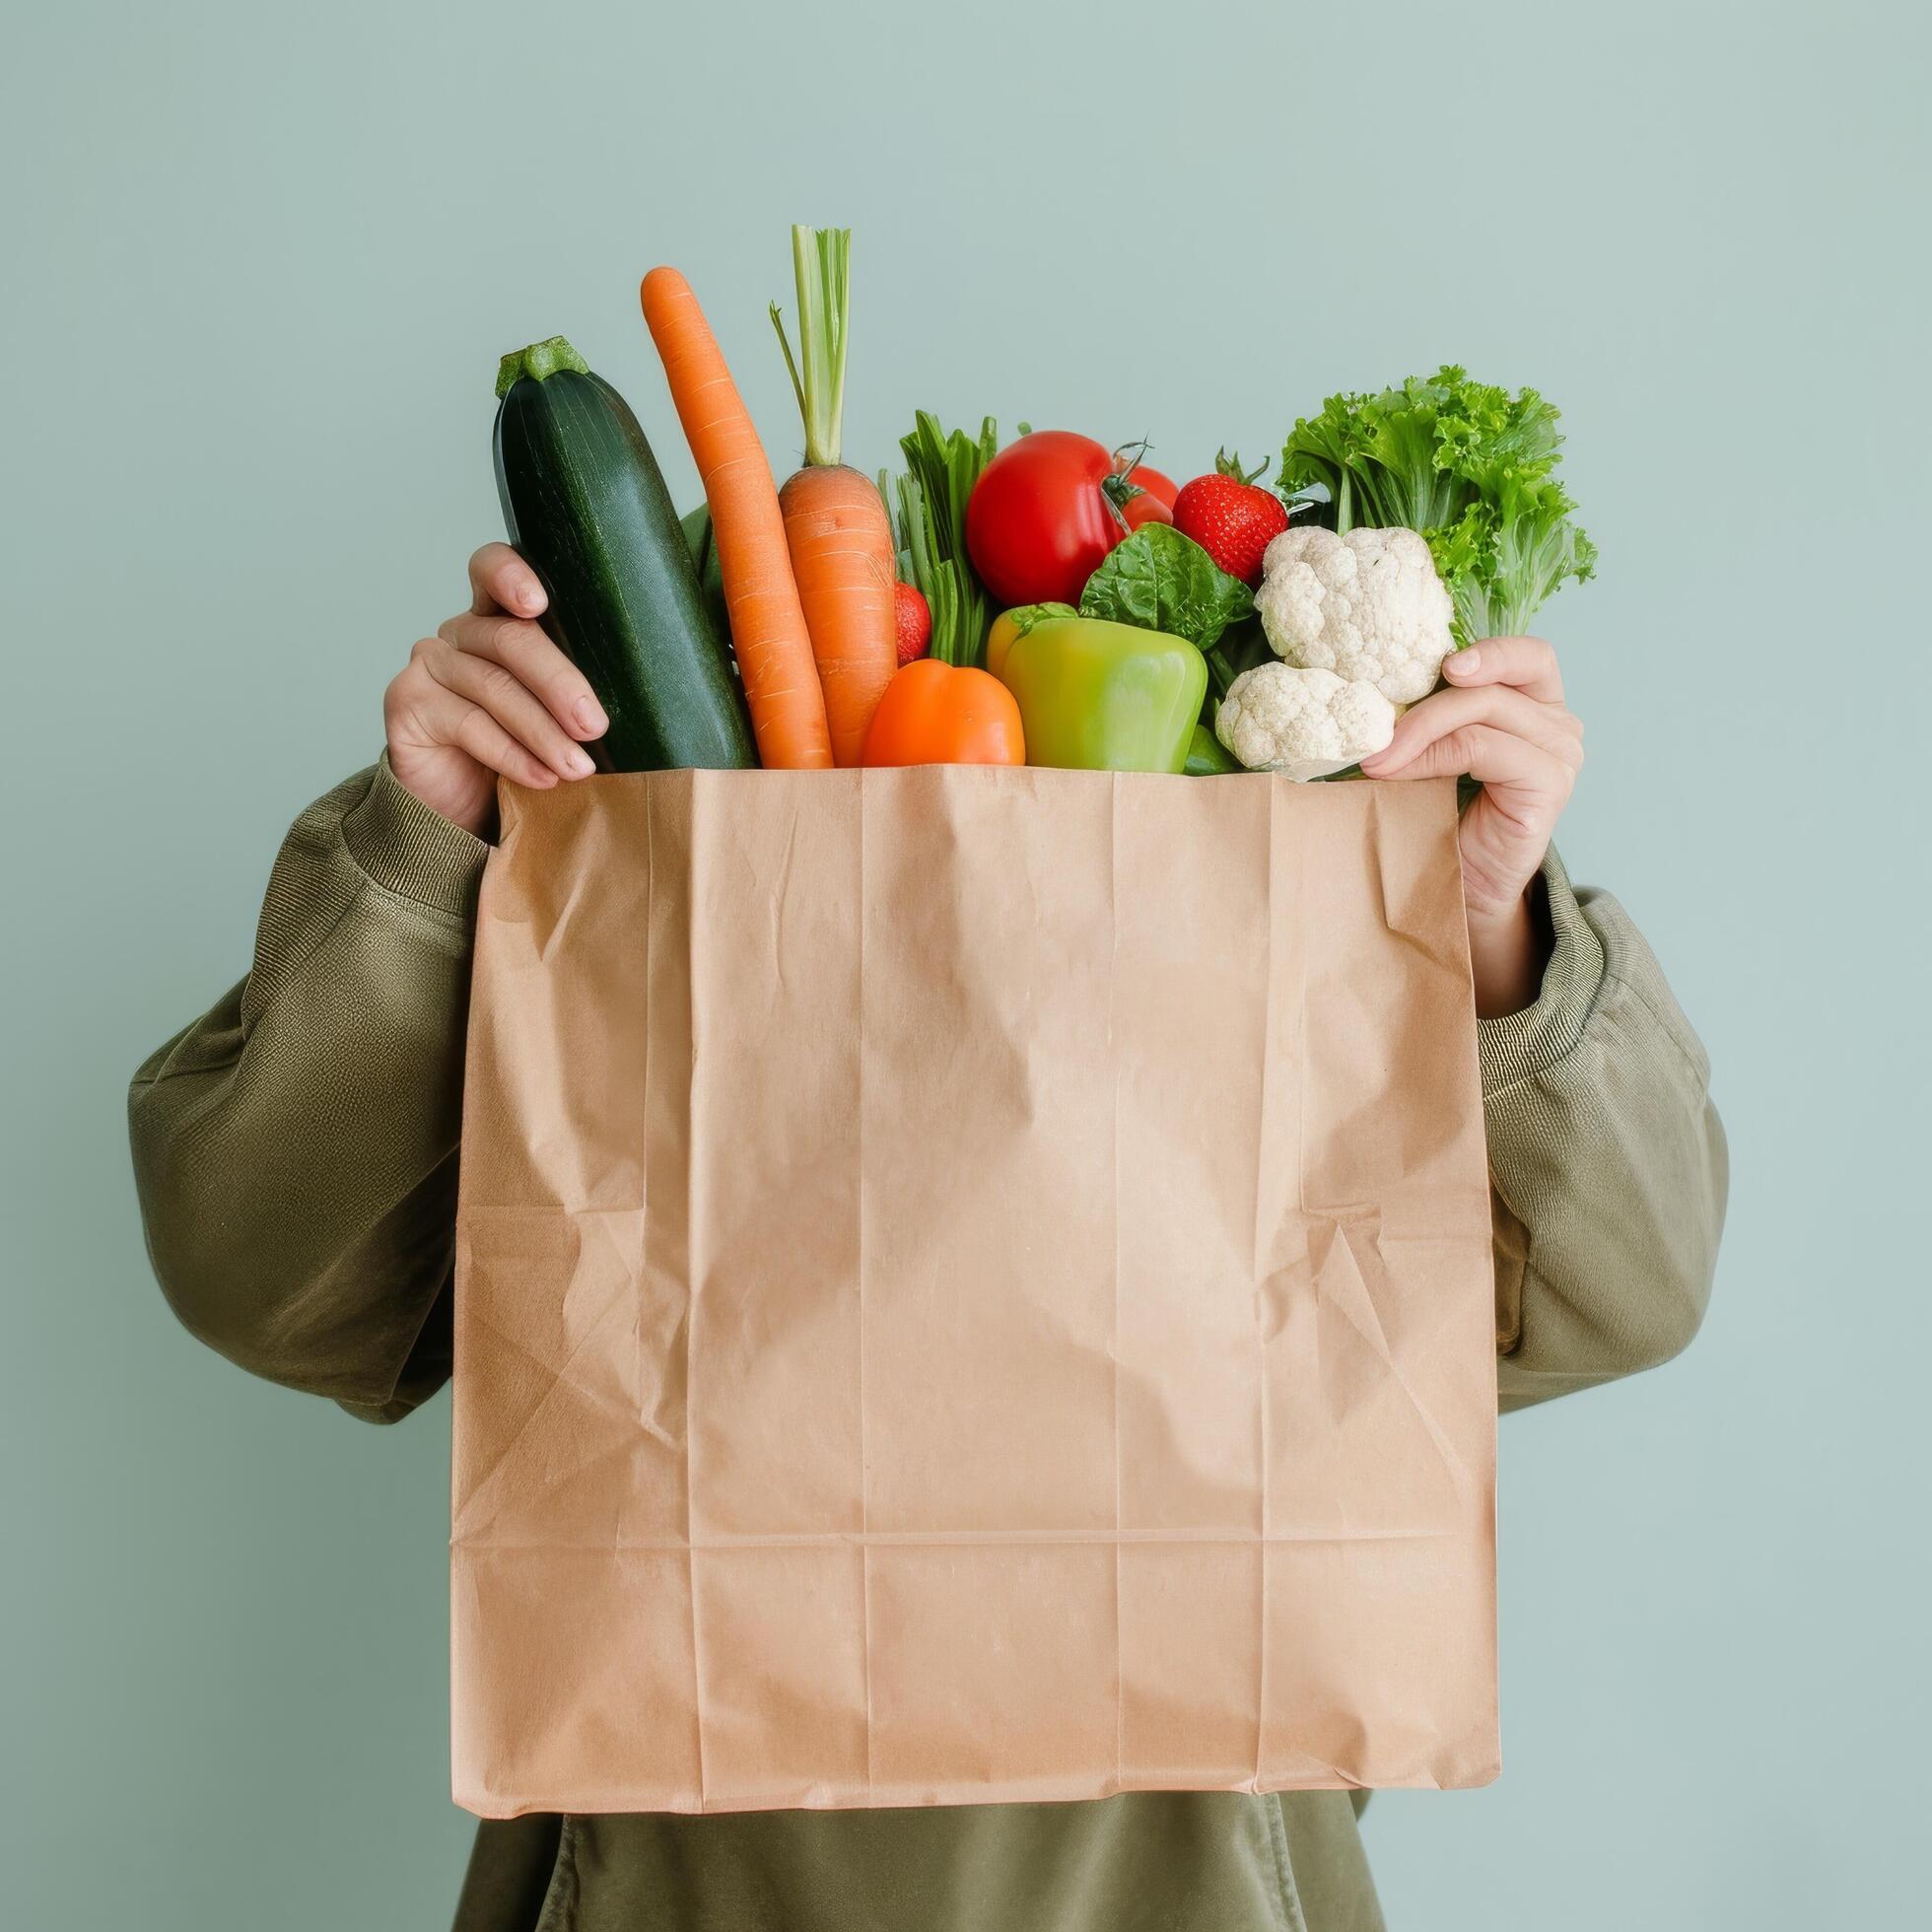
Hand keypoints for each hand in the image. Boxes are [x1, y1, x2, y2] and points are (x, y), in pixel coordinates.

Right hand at [383, 545, 608, 836]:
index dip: (511, 575)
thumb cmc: (522, 756)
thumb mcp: (559, 716)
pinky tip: (543, 777)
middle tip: (594, 725)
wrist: (464, 811)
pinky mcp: (408, 704)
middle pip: (510, 640)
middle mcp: (460, 633)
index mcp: (498, 618)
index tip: (538, 605)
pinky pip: (468, 723)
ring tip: (578, 767)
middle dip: (560, 684)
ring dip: (544, 732)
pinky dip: (513, 754)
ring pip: (494, 686)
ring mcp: (429, 664)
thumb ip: (579, 692)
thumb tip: (646, 695)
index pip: (493, 570)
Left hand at [1358, 638, 1583, 1017]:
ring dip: (1419, 730)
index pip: (1528, 655)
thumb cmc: (1443, 819)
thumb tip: (1367, 694)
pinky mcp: (1547, 786)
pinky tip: (1396, 772)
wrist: (1463, 891)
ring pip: (1486, 710)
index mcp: (1537, 706)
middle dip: (1435, 696)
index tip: (1441, 663)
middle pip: (1502, 680)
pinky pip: (1484, 748)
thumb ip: (1426, 716)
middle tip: (1380, 720)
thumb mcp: (1434, 752)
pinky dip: (1433, 755)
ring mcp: (1559, 755)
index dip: (1489, 650)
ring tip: (1374, 757)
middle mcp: (1558, 726)